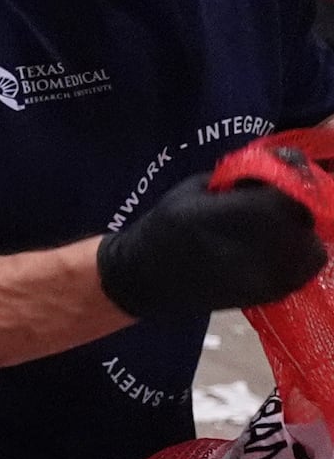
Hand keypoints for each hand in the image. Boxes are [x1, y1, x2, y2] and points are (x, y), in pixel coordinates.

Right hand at [101, 177, 328, 318]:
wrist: (147, 279)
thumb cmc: (164, 228)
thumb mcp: (192, 189)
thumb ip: (239, 177)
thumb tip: (278, 164)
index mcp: (226, 218)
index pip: (284, 197)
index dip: (291, 179)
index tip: (282, 171)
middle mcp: (251, 251)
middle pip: (301, 220)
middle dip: (295, 204)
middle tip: (277, 199)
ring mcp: (264, 277)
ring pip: (312, 248)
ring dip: (302, 231)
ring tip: (281, 224)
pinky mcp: (270, 294)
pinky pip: (306, 270)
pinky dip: (302, 255)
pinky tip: (281, 247)